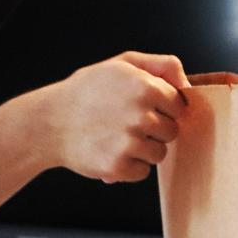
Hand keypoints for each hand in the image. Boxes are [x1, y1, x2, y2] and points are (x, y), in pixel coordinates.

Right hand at [27, 51, 189, 182]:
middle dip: (155, 129)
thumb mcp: (121, 64)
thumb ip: (160, 65)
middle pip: (172, 131)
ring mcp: (129, 143)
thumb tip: (188, 82)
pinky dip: (129, 166)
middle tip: (128, 122)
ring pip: (160, 154)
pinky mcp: (118, 166)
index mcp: (145, 87)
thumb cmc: (87, 91)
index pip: (179, 105)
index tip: (145, 107)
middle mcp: (140, 115)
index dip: (164, 107)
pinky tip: (110, 150)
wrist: (49, 122)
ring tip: (118, 136)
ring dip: (143, 149)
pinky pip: (143, 172)